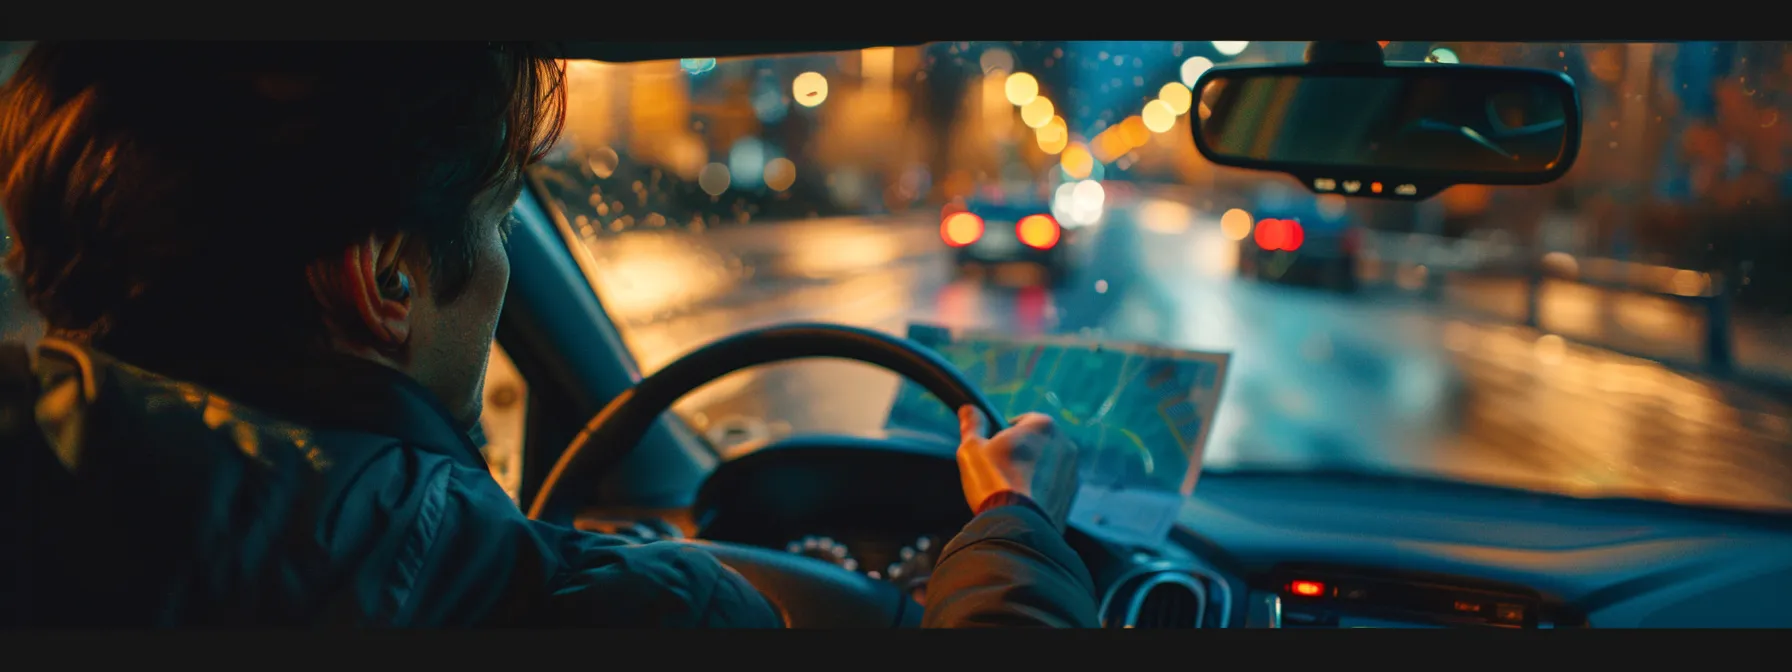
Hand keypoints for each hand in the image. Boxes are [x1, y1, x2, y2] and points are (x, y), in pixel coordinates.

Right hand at [956, 406, 1079, 531]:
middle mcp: (1065, 444)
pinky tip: (1022, 503)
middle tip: (1000, 469)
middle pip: (1038, 442)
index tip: (993, 448)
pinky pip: (1053, 487)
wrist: (1017, 526)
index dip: (1005, 433)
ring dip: (1033, 471)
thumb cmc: (994, 481)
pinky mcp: (1072, 496)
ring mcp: (1072, 471)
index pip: (1022, 420)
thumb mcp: (972, 449)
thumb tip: (968, 409)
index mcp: (1043, 425)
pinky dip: (1041, 491)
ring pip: (1047, 465)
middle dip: (1022, 452)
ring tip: (1010, 489)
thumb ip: (972, 425)